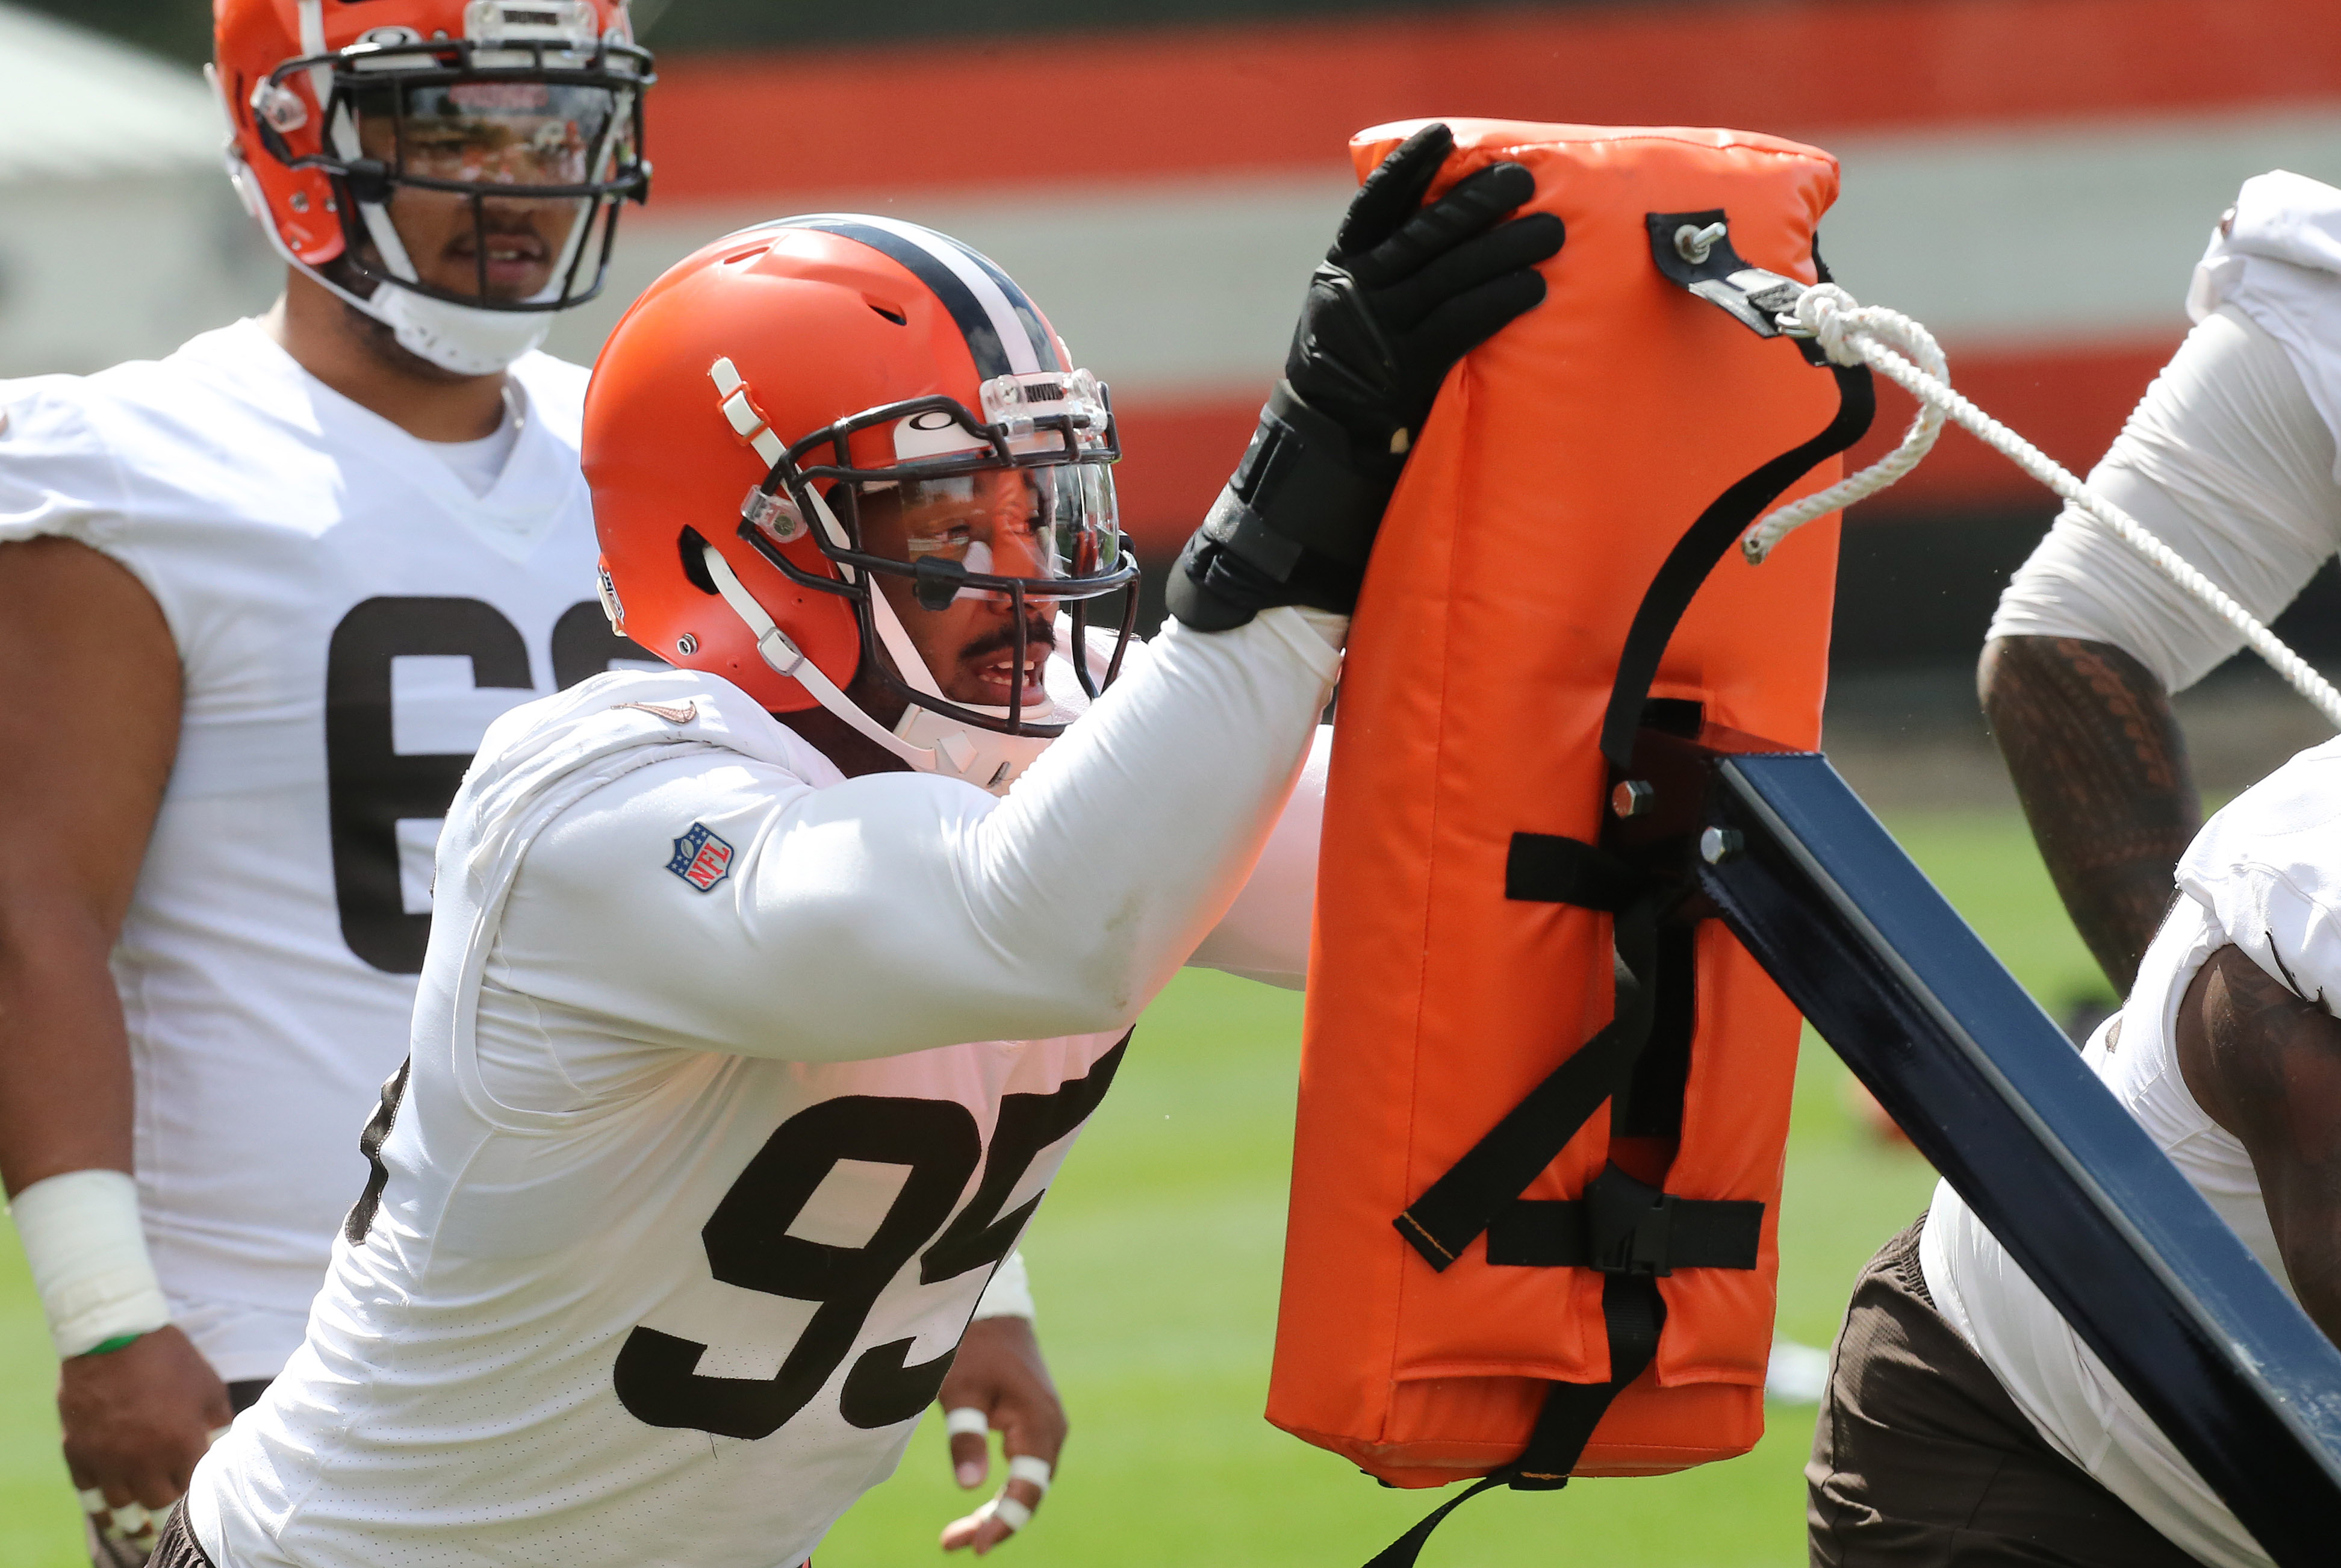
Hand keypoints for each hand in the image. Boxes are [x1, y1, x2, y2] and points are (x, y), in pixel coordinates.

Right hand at [60, 1327, 232, 1536]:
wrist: (111, 1338)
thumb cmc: (168, 1359)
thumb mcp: (208, 1386)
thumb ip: (218, 1422)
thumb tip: (222, 1445)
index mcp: (180, 1445)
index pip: (193, 1487)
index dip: (196, 1492)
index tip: (198, 1494)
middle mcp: (142, 1461)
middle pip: (158, 1503)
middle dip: (167, 1507)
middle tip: (171, 1512)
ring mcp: (106, 1461)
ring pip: (121, 1506)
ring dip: (133, 1517)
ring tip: (139, 1528)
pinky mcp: (78, 1454)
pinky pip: (88, 1493)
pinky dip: (98, 1504)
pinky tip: (107, 1512)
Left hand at [935, 1316, 1065, 1554]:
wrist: (993, 1313)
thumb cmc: (973, 1349)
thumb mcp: (960, 1392)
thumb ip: (965, 1437)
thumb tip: (969, 1488)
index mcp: (1038, 1423)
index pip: (1028, 1487)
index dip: (1005, 1520)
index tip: (976, 1546)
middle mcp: (1051, 1430)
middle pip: (1031, 1491)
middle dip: (996, 1521)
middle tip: (953, 1544)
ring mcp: (1046, 1427)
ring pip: (1029, 1482)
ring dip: (998, 1509)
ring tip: (957, 1535)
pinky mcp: (1035, 1425)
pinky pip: (1026, 1468)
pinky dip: (1004, 1490)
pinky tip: (978, 1507)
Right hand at [1287, 121, 1564, 454]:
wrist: (1331, 433)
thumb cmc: (1361, 355)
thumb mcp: (1352, 300)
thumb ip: (1388, 262)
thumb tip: (1456, 212)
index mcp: (1343, 265)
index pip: (1374, 205)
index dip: (1407, 167)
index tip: (1443, 134)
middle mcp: (1356, 290)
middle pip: (1422, 235)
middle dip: (1477, 202)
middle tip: (1525, 180)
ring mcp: (1379, 330)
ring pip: (1447, 277)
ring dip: (1505, 250)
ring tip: (1553, 232)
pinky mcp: (1406, 369)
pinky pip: (1459, 326)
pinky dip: (1499, 302)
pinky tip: (1534, 288)